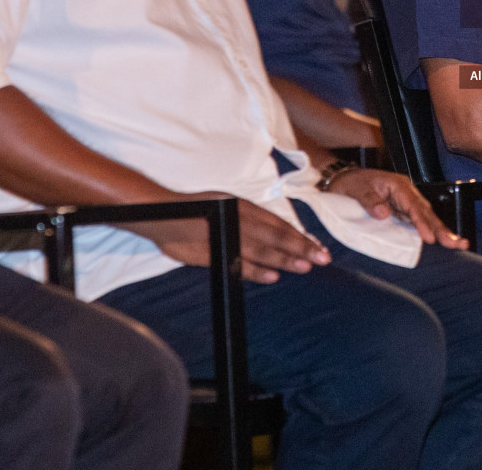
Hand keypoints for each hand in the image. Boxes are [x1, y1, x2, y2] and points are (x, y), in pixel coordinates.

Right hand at [138, 193, 332, 283]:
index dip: (299, 236)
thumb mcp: (225, 206)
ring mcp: (224, 233)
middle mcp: (237, 217)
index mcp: (242, 206)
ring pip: (261, 248)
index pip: (277, 223)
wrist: (160, 213)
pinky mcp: (210, 251)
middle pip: (275, 235)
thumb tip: (275, 235)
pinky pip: (237, 261)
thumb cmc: (193, 210)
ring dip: (284, 258)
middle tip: (322, 258)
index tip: (318, 247)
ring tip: (304, 267)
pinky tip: (272, 276)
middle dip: (300, 247)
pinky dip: (255, 270)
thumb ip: (248, 220)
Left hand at [325, 168, 467, 248]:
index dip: (422, 222)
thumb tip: (383, 213)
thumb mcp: (357, 189)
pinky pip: (420, 222)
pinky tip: (443, 242)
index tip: (429, 237)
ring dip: (441, 232)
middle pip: (427, 212)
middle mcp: (406, 193)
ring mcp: (406, 203)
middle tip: (456, 244)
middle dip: (442, 229)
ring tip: (458, 245)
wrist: (344, 180)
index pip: (413, 205)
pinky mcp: (403, 212)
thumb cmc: (352, 183)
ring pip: (427, 218)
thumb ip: (370, 200)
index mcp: (398, 185)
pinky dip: (432, 232)